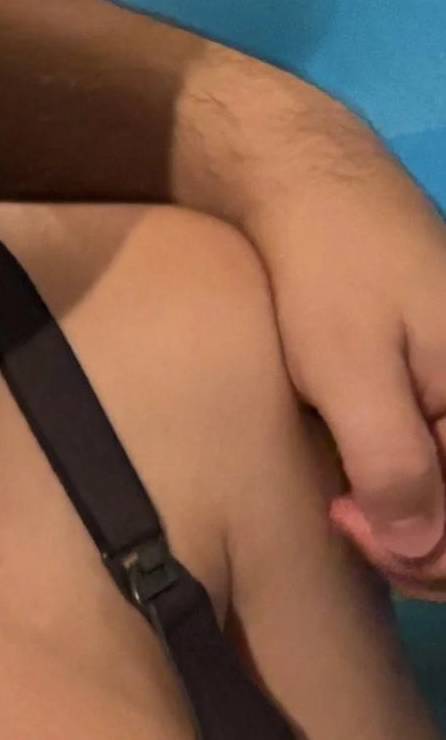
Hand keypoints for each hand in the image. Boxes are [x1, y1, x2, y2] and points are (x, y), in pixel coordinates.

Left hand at [227, 103, 445, 594]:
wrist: (313, 187)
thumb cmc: (329, 270)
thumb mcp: (349, 369)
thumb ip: (391, 459)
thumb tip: (422, 547)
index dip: (426, 551)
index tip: (347, 524)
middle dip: (422, 546)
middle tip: (341, 521)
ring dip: (415, 523)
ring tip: (345, 509)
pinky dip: (413, 490)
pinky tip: (359, 489)